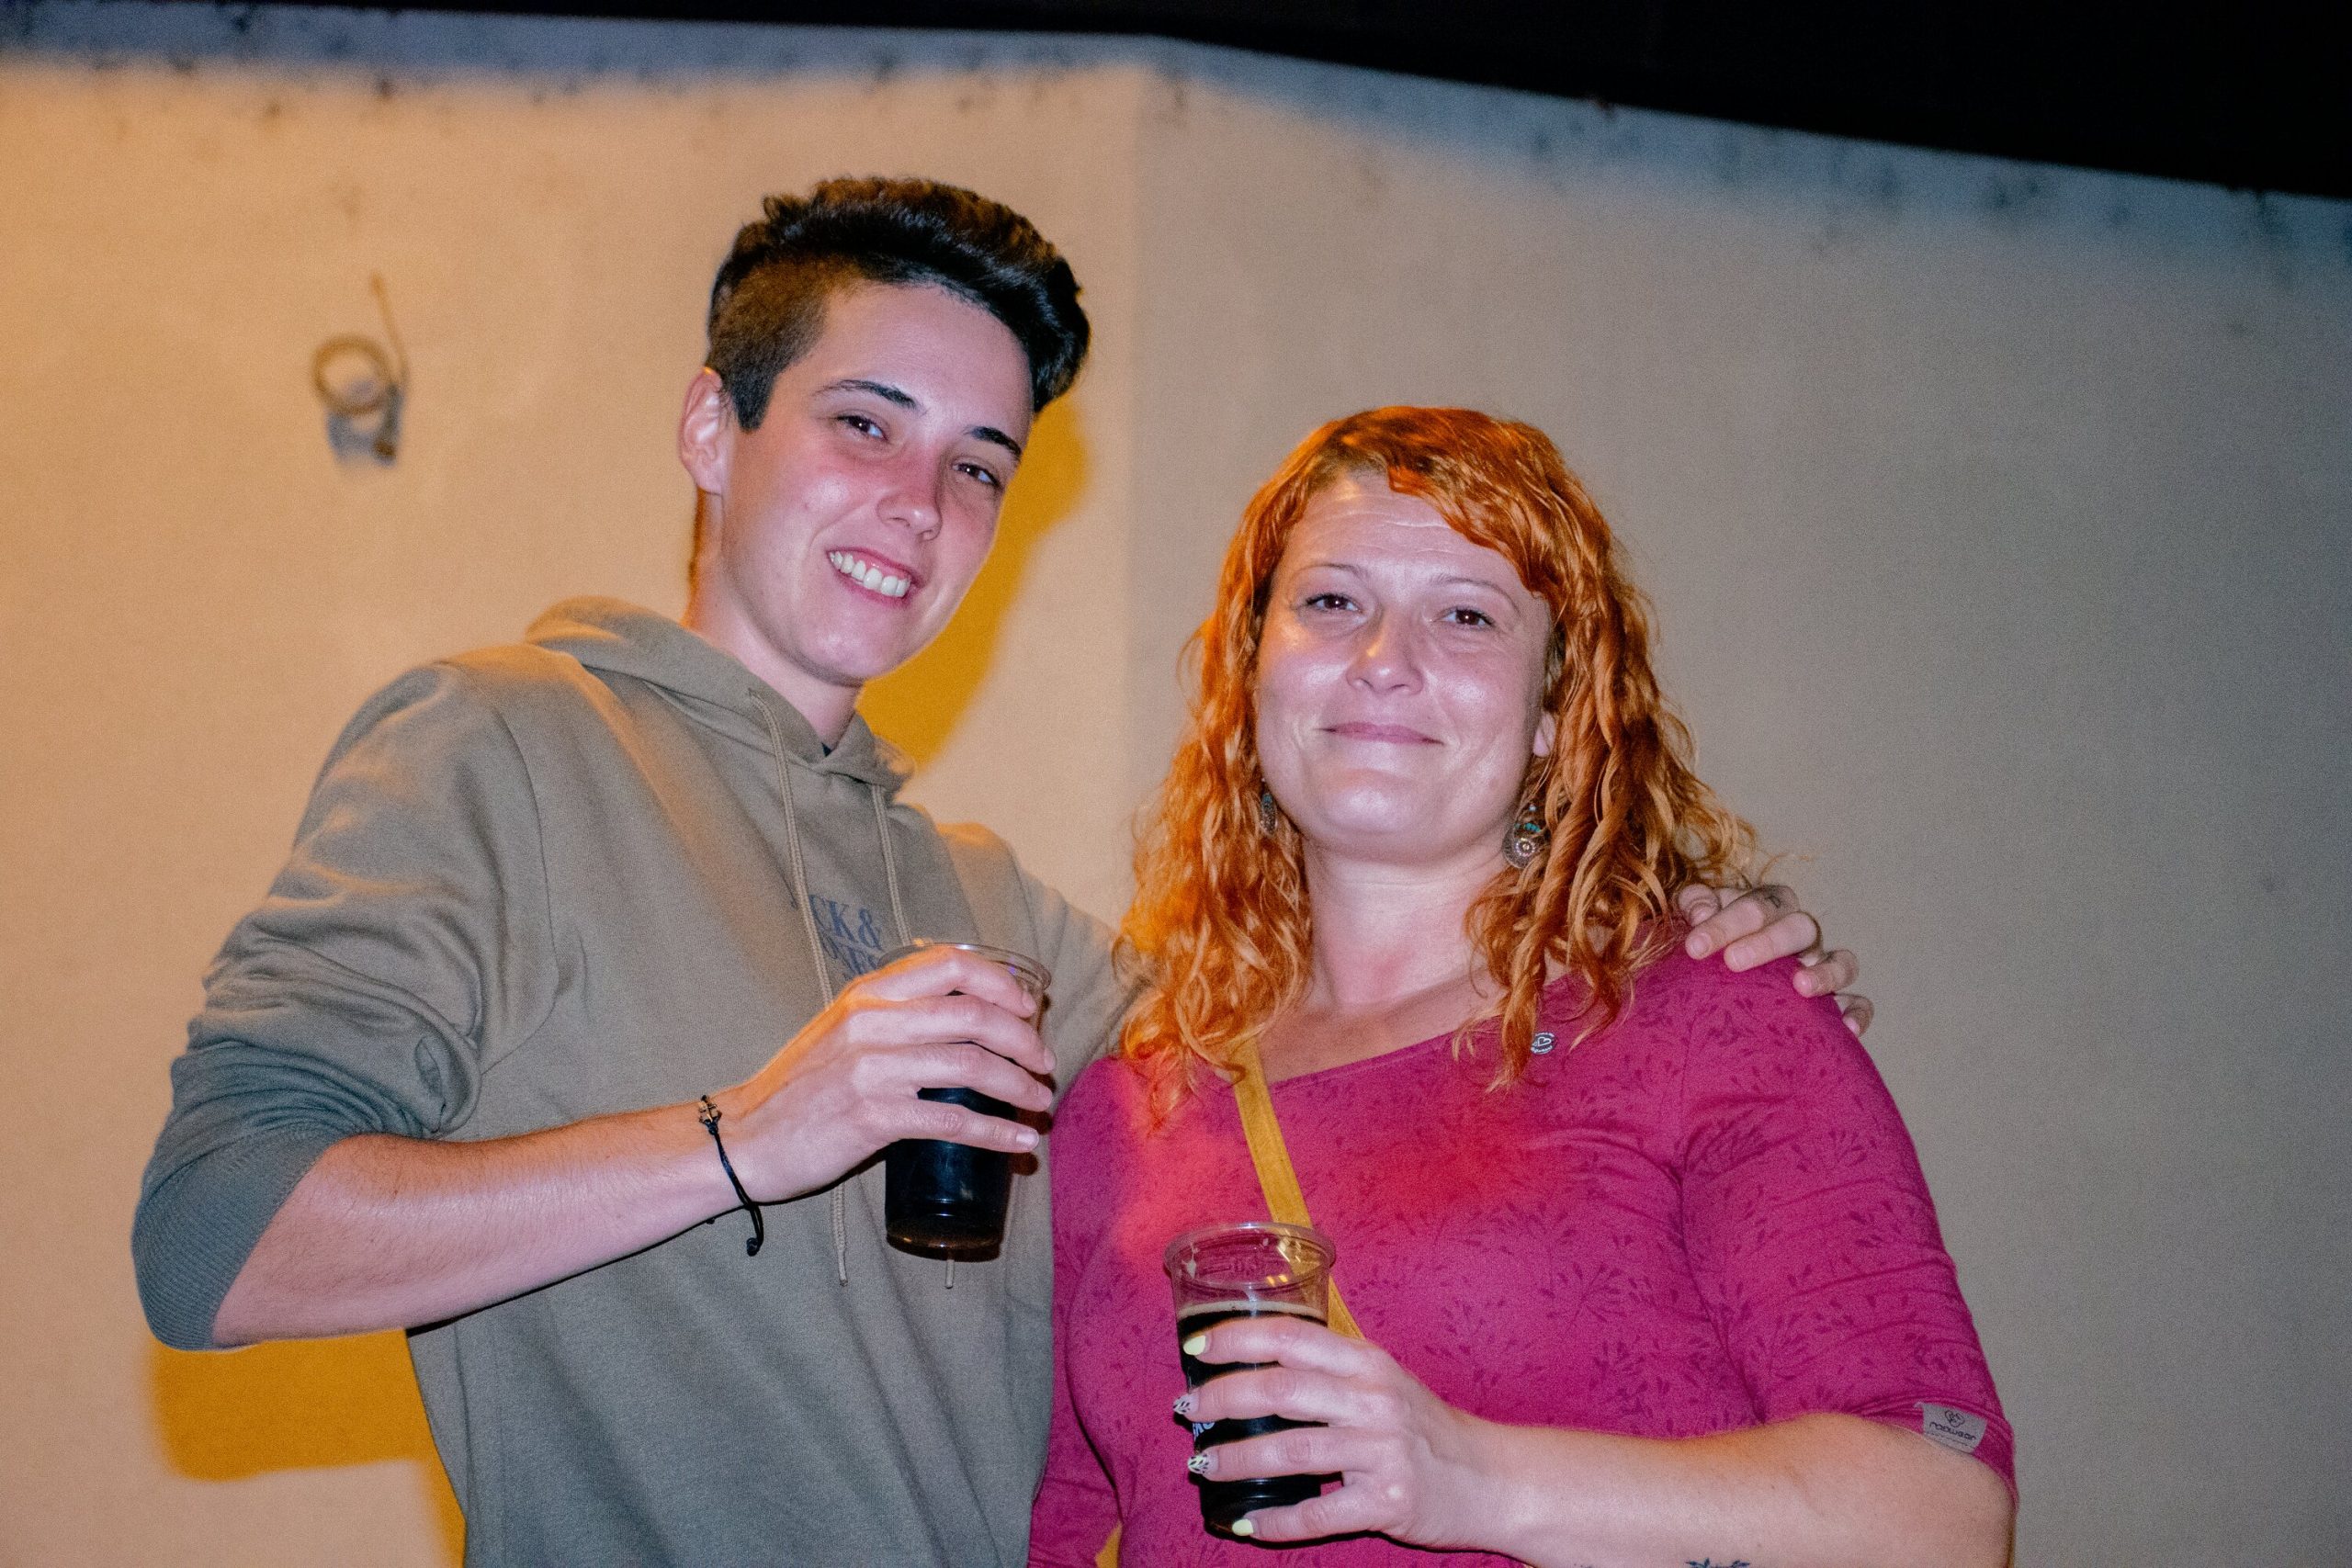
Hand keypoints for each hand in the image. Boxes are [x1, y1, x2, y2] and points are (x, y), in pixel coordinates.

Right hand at [712, 945, 1053, 1201]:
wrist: (744, 1137)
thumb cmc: (801, 1086)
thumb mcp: (842, 1028)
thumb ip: (893, 1016)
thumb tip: (966, 1020)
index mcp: (869, 994)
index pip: (951, 965)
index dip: (1002, 983)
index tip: (1028, 1009)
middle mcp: (873, 1022)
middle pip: (974, 1015)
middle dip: (1023, 1040)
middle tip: (1044, 1064)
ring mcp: (873, 1069)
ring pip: (972, 1067)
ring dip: (1019, 1086)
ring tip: (1039, 1103)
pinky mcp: (873, 1118)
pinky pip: (953, 1121)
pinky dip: (996, 1134)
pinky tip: (1018, 1143)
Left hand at [1178, 1314, 1494, 1549]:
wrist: (1491, 1479)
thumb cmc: (1424, 1427)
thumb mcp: (1383, 1381)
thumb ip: (1329, 1370)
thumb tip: (1251, 1367)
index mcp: (1368, 1362)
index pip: (1291, 1337)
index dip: (1237, 1338)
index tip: (1196, 1347)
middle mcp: (1374, 1400)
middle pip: (1281, 1390)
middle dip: (1223, 1399)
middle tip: (1189, 1411)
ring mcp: (1382, 1453)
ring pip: (1291, 1451)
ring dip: (1237, 1459)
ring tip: (1203, 1465)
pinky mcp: (1388, 1503)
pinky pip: (1318, 1514)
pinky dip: (1276, 1521)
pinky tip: (1247, 1523)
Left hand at [1676, 881, 1872, 1035]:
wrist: (1715, 990)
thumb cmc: (1707, 949)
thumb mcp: (1695, 923)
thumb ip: (1694, 906)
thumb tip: (1700, 912)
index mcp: (1769, 908)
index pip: (1758, 903)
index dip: (1727, 922)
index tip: (1694, 947)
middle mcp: (1801, 934)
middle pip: (1799, 927)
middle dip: (1767, 943)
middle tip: (1733, 962)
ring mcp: (1822, 966)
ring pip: (1842, 961)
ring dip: (1825, 972)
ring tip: (1801, 988)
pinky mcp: (1837, 1001)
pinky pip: (1859, 1002)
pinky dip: (1857, 1011)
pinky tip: (1845, 1028)